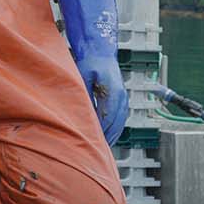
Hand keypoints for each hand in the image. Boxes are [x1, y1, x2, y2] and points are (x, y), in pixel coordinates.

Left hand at [57, 0, 128, 144]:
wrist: (101, 52)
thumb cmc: (89, 62)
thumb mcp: (82, 77)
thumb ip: (83, 95)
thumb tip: (79, 113)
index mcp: (111, 91)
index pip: (106, 117)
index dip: (100, 131)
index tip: (93, 142)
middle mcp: (121, 96)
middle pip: (116, 123)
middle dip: (107, 137)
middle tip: (99, 151)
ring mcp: (124, 97)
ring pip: (121, 122)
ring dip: (113, 134)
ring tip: (105, 147)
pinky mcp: (124, 98)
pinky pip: (122, 117)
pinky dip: (116, 127)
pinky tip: (109, 135)